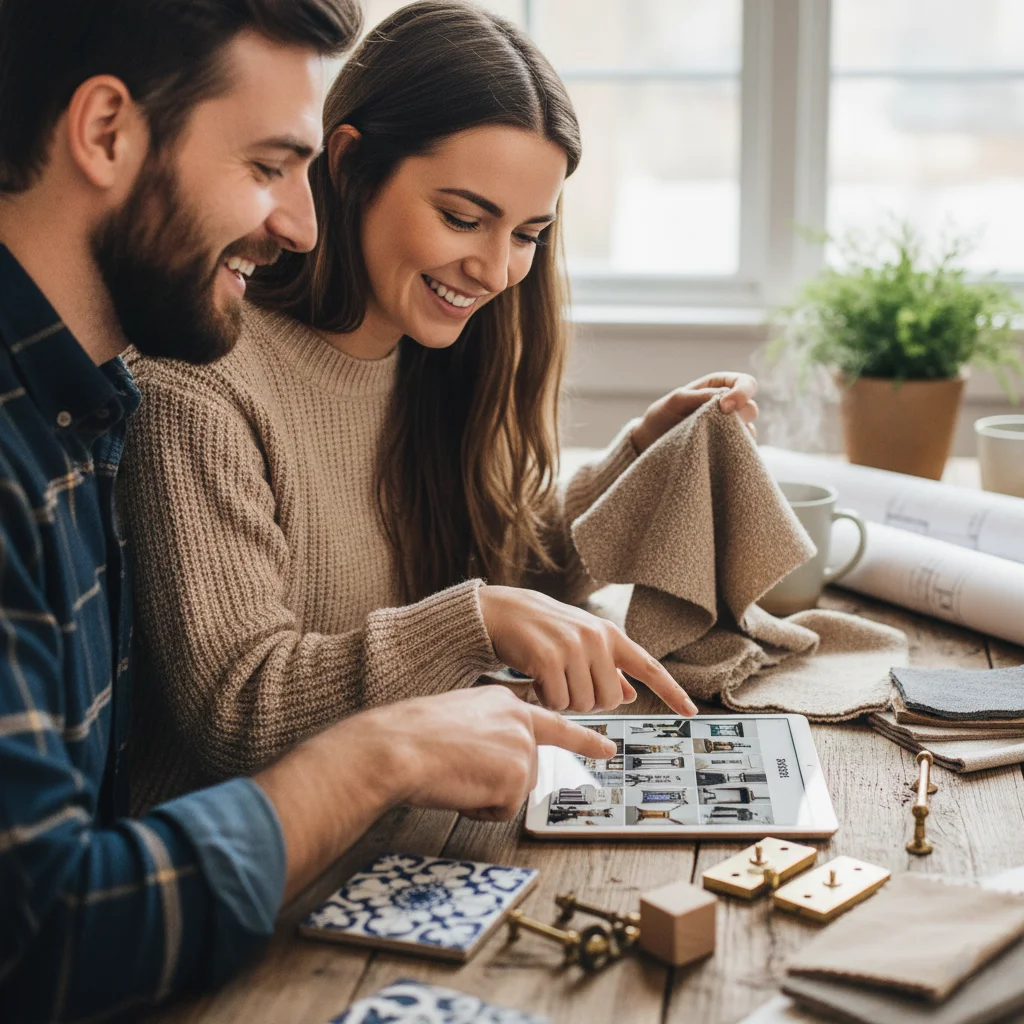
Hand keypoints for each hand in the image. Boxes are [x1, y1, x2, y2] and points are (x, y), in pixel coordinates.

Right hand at [370, 687, 617, 820]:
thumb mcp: (458, 720)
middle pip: (530, 766)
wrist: (397, 746)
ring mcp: (522, 746)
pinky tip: (460, 788)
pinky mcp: (517, 774)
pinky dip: (481, 808)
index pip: (552, 721)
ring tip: (455, 775)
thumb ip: (487, 732)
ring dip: (487, 794)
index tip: (606, 748)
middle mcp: (519, 720)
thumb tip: (494, 756)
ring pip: (516, 790)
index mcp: (503, 702)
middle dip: (507, 781)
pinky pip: (504, 808)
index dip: (582, 739)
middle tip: (487, 773)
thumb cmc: (412, 736)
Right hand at [479, 585, 697, 715]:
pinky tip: (537, 681)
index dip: (671, 691)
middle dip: (588, 701)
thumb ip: (608, 668)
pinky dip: (547, 700)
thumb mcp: (582, 643)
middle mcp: (596, 639)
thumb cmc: (545, 630)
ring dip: (565, 701)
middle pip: (609, 700)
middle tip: (568, 684)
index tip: (690, 711)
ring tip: (550, 677)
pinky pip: (558, 702)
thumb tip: (630, 695)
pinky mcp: (549, 658)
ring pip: (584, 704)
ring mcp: (573, 647)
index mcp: (610, 635)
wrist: (504, 611)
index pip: (649, 667)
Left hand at [631, 372, 758, 454]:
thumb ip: (698, 396)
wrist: (651, 444)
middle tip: (715, 427)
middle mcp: (729, 407)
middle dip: (737, 417)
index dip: (741, 393)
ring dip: (734, 437)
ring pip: (749, 432)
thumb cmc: (661, 417)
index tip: (724, 407)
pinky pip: (742, 451)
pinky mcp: (728, 450)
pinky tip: (712, 454)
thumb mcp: (674, 401)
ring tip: (708, 442)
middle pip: (751, 409)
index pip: (745, 383)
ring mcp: (730, 430)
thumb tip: (723, 398)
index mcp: (719, 387)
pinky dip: (732, 452)